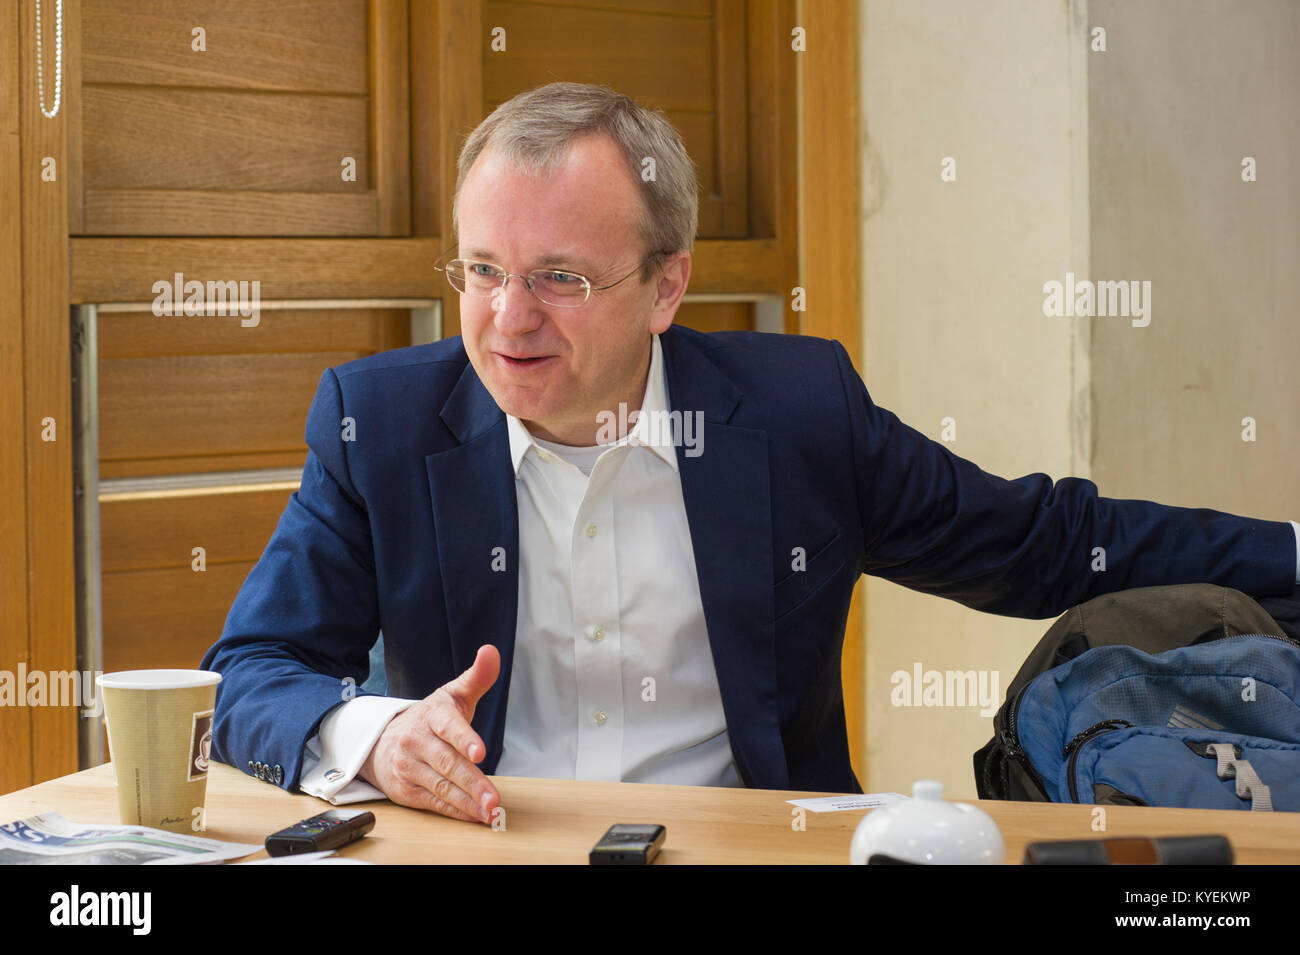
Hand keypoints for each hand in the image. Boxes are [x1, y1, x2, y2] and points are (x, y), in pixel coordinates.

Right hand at [359, 644, 501, 822]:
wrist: (383, 740)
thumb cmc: (430, 718)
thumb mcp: (452, 694)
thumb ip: (476, 677)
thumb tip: (491, 652)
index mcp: (432, 715)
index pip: (448, 726)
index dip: (464, 738)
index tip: (479, 751)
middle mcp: (417, 741)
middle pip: (447, 763)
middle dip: (472, 782)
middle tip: (494, 798)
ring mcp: (409, 767)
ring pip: (441, 787)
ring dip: (467, 801)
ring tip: (489, 811)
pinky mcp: (406, 790)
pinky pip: (434, 803)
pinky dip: (456, 811)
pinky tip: (475, 816)